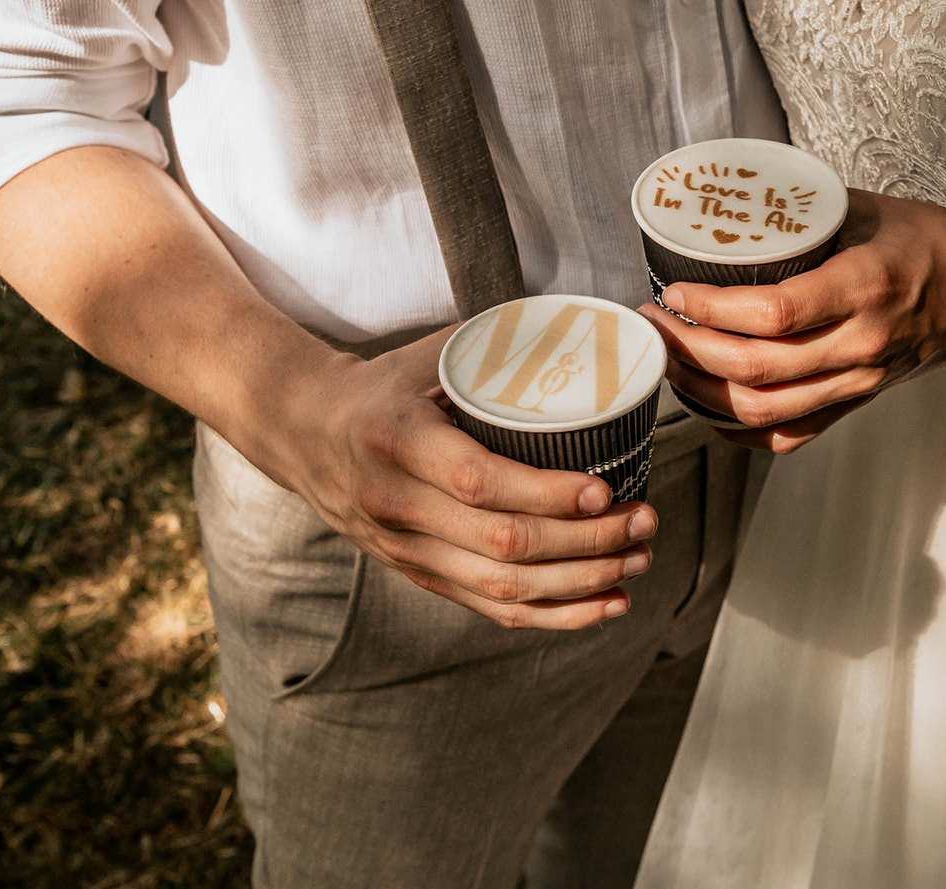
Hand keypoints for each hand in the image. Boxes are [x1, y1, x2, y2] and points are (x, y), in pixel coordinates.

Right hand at [258, 327, 657, 630]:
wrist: (302, 432)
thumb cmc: (382, 386)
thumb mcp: (427, 355)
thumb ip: (498, 345)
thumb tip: (587, 330)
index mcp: (397, 440)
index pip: (477, 481)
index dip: (546, 494)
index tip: (604, 487)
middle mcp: (397, 504)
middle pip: (501, 544)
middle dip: (585, 540)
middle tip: (644, 517)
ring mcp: (406, 549)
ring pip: (502, 586)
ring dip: (582, 581)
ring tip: (638, 558)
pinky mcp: (419, 574)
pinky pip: (492, 608)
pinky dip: (556, 614)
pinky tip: (605, 603)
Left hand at [640, 190, 945, 451]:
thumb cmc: (929, 241)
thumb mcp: (866, 209)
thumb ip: (799, 214)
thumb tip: (724, 206)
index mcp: (864, 287)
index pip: (773, 314)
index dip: (711, 309)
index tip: (674, 292)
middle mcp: (861, 343)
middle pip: (756, 369)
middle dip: (689, 350)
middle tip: (655, 323)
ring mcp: (859, 382)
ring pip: (764, 409)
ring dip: (702, 390)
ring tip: (670, 359)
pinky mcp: (858, 404)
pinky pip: (790, 435)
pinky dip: (739, 430)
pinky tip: (708, 405)